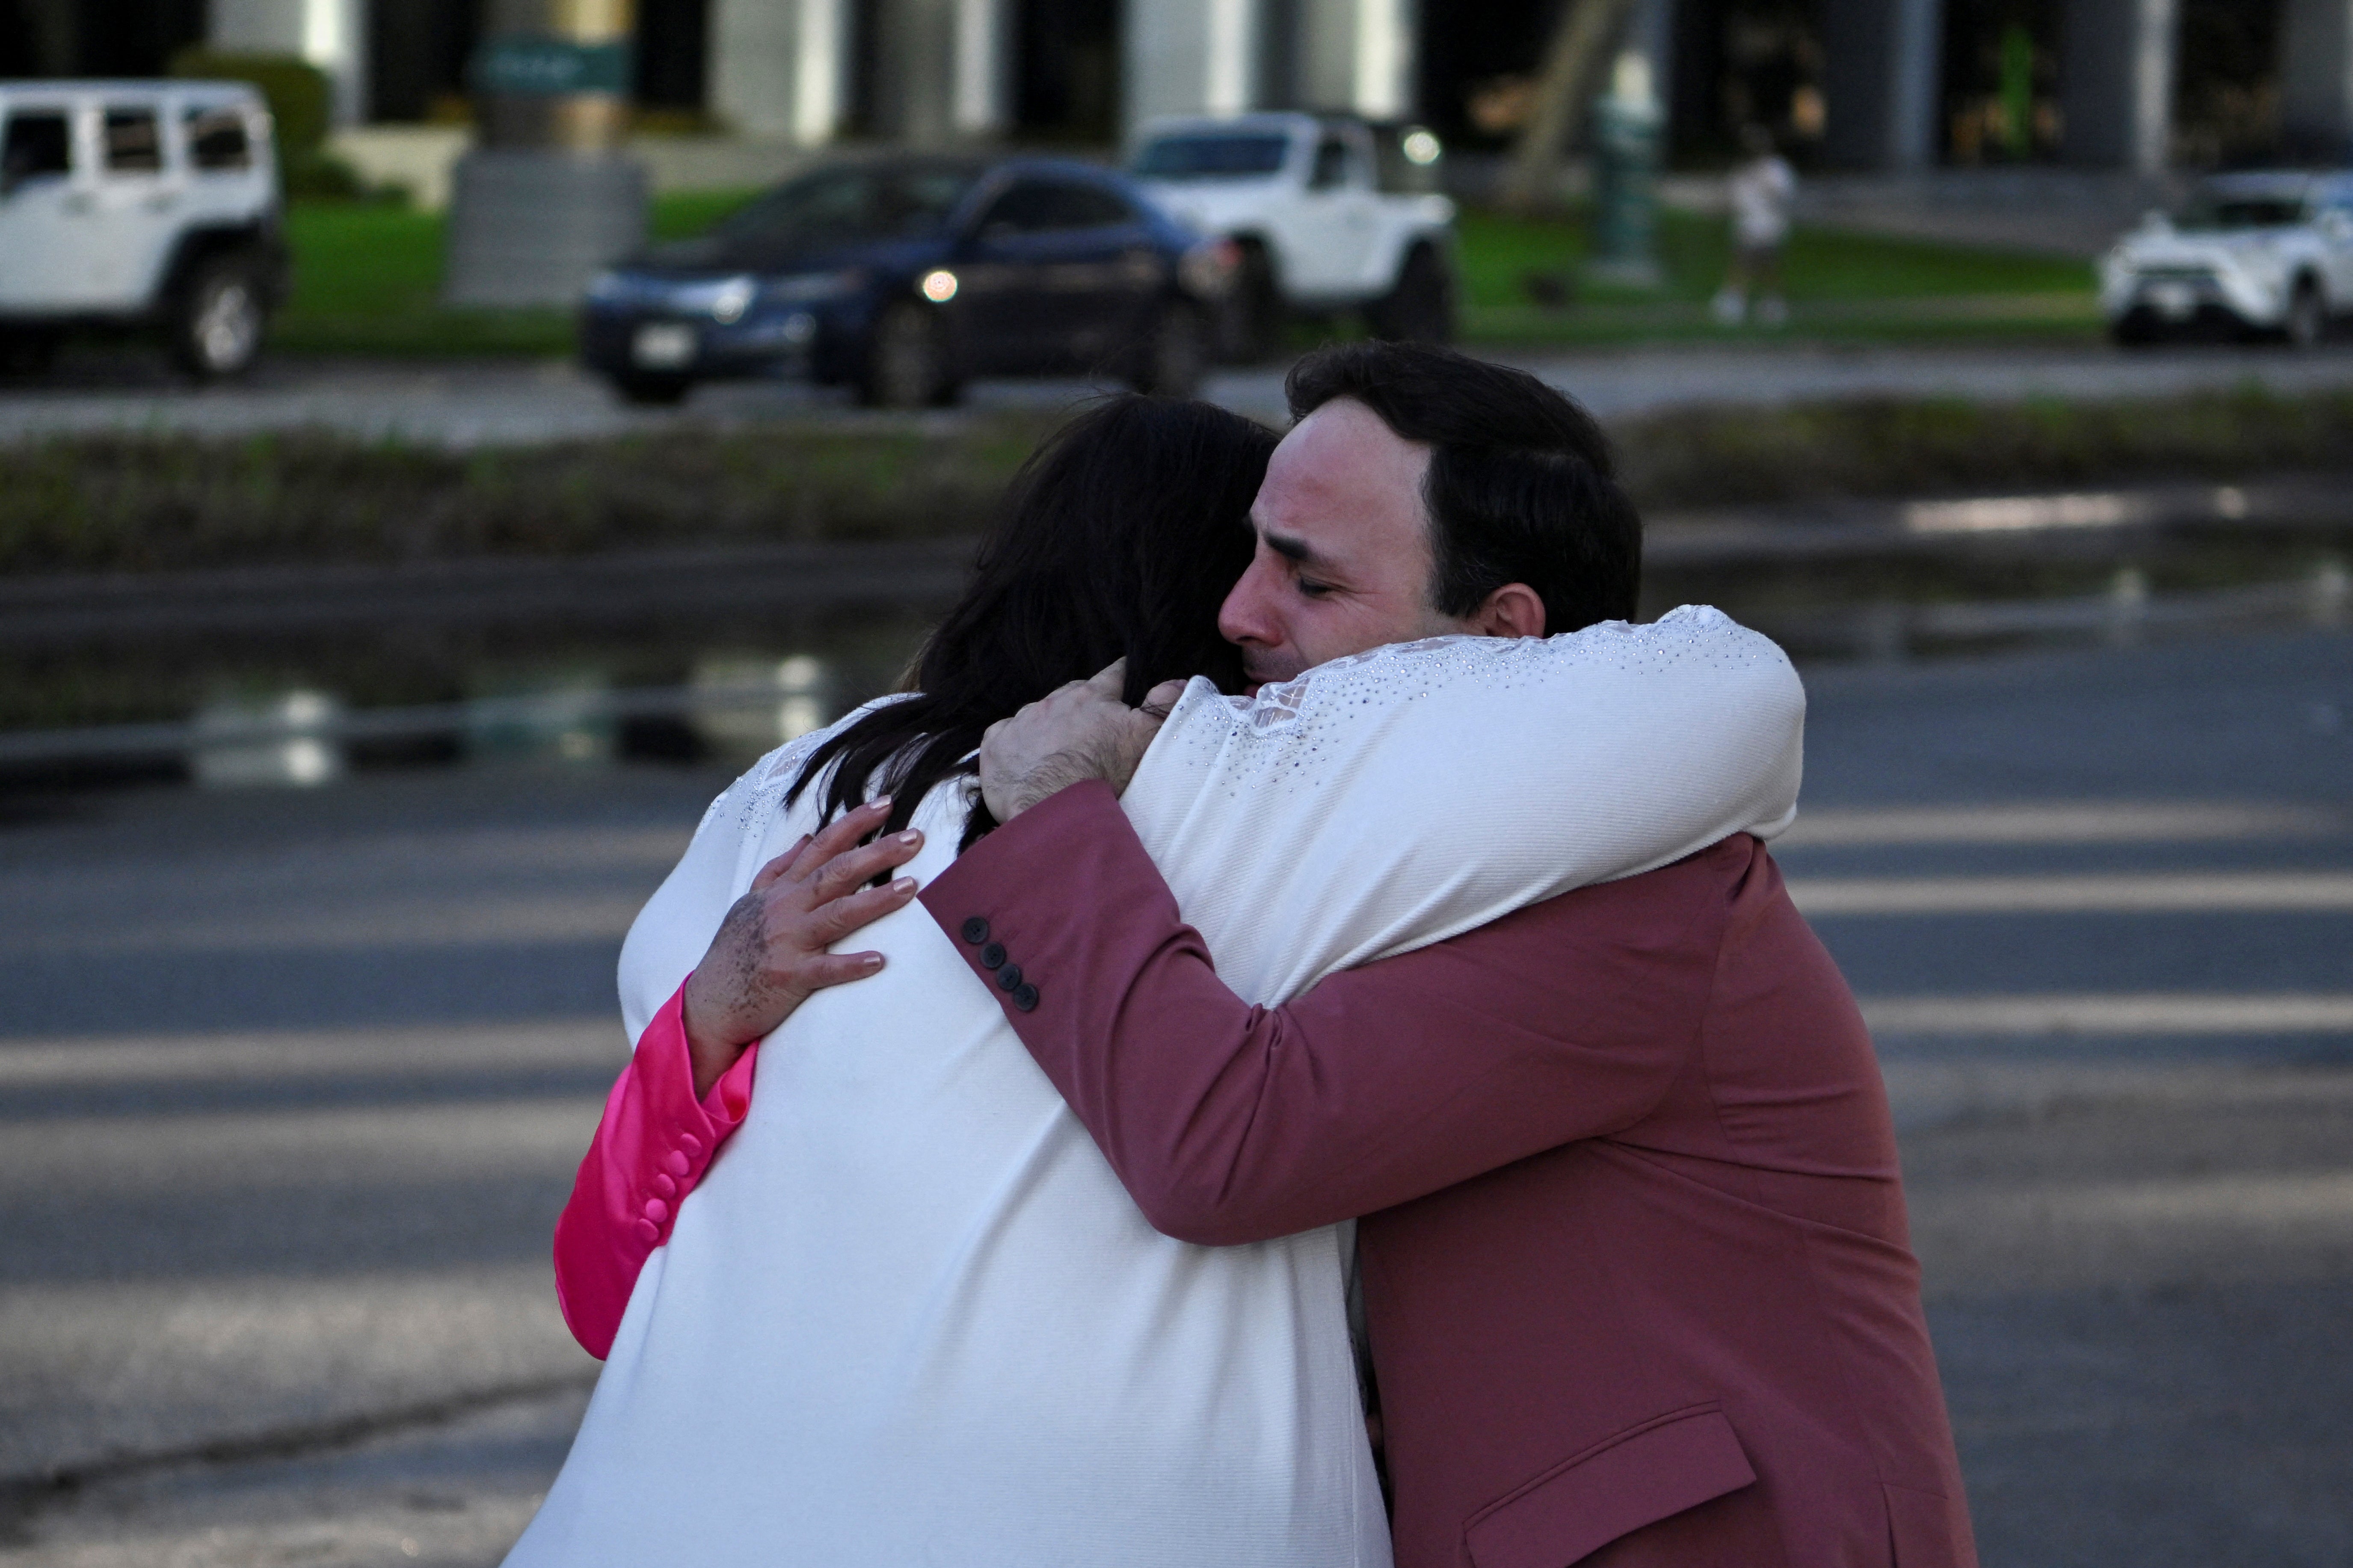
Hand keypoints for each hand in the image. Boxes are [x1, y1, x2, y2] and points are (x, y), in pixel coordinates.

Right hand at [680, 799, 922, 1097]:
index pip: (822, 846)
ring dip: (876, 900)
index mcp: (781, 890)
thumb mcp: (751, 902)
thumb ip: (779, 869)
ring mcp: (787, 941)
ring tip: (912, 887)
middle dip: (877, 851)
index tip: (887, 803)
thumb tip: (807, 836)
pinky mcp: (788, 977)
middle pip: (837, 872)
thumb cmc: (736, 951)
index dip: (854, 822)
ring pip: (837, 914)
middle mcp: (785, 908)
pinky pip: (825, 969)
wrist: (710, 1002)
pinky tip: (880, 960)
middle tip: (915, 837)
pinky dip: (851, 964)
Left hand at [979, 660, 1187, 821]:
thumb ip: (1162, 710)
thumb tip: (1178, 682)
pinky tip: (1025, 762)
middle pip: (1072, 695)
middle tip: (1091, 734)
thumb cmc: (1103, 777)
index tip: (1125, 679)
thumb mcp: (1144, 741)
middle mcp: (1053, 702)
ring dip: (1047, 729)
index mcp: (1091, 697)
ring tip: (1057, 756)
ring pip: (1037, 716)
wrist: (1053, 810)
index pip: (1113, 675)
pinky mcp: (996, 746)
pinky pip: (1004, 736)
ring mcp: (1021, 723)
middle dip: (1082, 708)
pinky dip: (1014, 745)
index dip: (1122, 677)